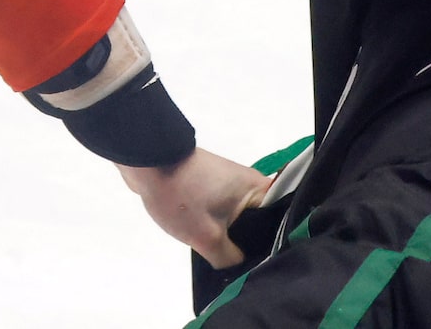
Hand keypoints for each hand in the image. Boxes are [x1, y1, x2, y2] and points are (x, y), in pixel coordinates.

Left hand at [119, 149, 272, 270]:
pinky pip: (224, 214)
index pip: (284, 221)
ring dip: (234, 239)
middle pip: (262, 224)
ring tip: (231, 263)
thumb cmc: (182, 195)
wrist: (145, 159)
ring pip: (241, 221)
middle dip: (254, 246)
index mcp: (259, 189)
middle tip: (251, 271)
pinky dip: (220, 228)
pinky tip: (214, 247)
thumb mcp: (208, 238)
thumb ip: (229, 259)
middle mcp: (250, 184)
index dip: (281, 245)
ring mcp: (229, 185)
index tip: (273, 267)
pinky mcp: (211, 187)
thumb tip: (239, 269)